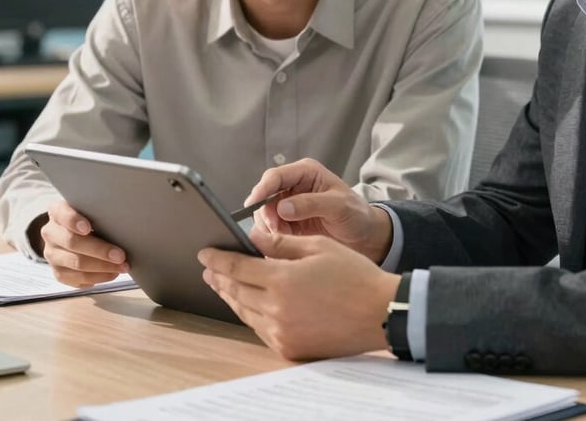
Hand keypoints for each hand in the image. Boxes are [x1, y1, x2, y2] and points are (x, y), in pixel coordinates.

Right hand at [39, 199, 129, 287]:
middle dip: (100, 250)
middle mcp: (50, 233)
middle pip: (73, 243)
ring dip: (102, 267)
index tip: (88, 228)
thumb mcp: (93, 208)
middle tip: (121, 255)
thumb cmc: (91, 216)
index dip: (74, 221)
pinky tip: (112, 274)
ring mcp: (52, 254)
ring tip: (122, 267)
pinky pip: (76, 279)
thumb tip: (126, 218)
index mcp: (57, 211)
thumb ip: (101, 210)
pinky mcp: (58, 272)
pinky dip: (97, 277)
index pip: (62, 214)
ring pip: (76, 264)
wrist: (76, 231)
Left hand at [198, 230, 399, 360]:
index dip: (218, 259)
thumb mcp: (318, 247)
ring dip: (231, 296)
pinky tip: (248, 305)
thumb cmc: (354, 275)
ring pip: (245, 312)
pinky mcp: (290, 348)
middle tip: (209, 268)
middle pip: (236, 291)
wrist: (380, 313)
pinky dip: (250, 315)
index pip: (237, 267)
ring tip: (223, 284)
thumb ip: (282, 244)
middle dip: (220, 277)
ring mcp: (282, 332)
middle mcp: (276, 309)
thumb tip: (253, 238)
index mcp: (282, 280)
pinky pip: (260, 329)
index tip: (205, 253)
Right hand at [245, 158, 392, 262]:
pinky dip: (272, 238)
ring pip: (264, 214)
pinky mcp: (287, 224)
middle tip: (276, 230)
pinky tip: (283, 246)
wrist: (365, 236)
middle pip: (265, 196)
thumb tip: (283, 207)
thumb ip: (312, 204)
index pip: (275, 176)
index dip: (262, 189)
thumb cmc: (356, 214)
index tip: (253, 204)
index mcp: (306, 173)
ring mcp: (288, 205)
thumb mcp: (339, 206)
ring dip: (268, 228)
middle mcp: (293, 186)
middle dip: (265, 213)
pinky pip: (270, 230)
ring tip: (284, 240)